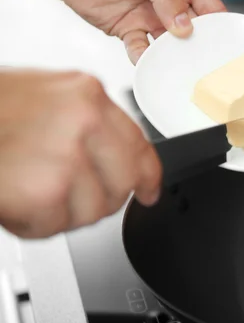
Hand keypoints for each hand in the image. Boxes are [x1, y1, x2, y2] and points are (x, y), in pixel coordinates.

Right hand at [0, 69, 161, 237]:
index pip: (139, 145)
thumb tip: (122, 160)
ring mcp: (67, 156)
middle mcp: (84, 122)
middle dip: (98, 199)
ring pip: (93, 211)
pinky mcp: (46, 191)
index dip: (148, 176)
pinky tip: (13, 200)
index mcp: (87, 96)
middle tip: (65, 194)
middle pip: (122, 185)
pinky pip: (56, 226)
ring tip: (27, 189)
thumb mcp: (47, 99)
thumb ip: (88, 125)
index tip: (151, 191)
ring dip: (60, 212)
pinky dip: (32, 223)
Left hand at [47, 0, 225, 63]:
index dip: (218, 24)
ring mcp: (150, 17)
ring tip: (180, 67)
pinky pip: (142, 50)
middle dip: (199, 45)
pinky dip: (146, 60)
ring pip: (170, 44)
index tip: (224, 42)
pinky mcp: (129, 30)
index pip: (209, 4)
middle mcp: (170, 1)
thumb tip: (184, 24)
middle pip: (193, 29)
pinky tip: (149, 64)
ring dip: (174, 56)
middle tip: (205, 62)